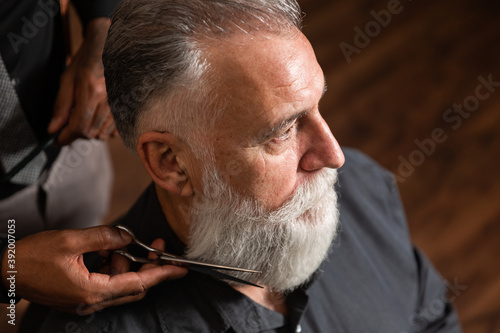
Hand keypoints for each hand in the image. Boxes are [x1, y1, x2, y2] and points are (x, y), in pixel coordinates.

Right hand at [1, 226, 186, 313]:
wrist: (5, 271)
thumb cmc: (32, 257)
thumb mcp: (71, 241)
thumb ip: (104, 238)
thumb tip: (128, 237)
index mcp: (92, 291)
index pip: (138, 283)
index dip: (162, 274)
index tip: (181, 269)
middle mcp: (92, 301)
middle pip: (133, 285)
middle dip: (147, 264)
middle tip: (155, 245)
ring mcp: (85, 301)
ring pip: (120, 283)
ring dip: (125, 263)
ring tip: (113, 244)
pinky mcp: (80, 296)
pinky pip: (106, 283)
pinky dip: (111, 267)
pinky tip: (104, 252)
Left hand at [47, 18, 116, 144]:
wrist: (112, 48)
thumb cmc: (88, 60)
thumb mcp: (68, 79)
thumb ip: (61, 106)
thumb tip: (53, 128)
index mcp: (92, 92)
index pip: (79, 127)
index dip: (65, 137)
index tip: (56, 139)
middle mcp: (109, 101)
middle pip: (90, 133)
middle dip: (76, 134)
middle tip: (67, 125)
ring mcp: (120, 105)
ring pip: (102, 134)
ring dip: (89, 132)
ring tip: (82, 118)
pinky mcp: (126, 108)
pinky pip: (113, 131)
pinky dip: (102, 130)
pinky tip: (96, 118)